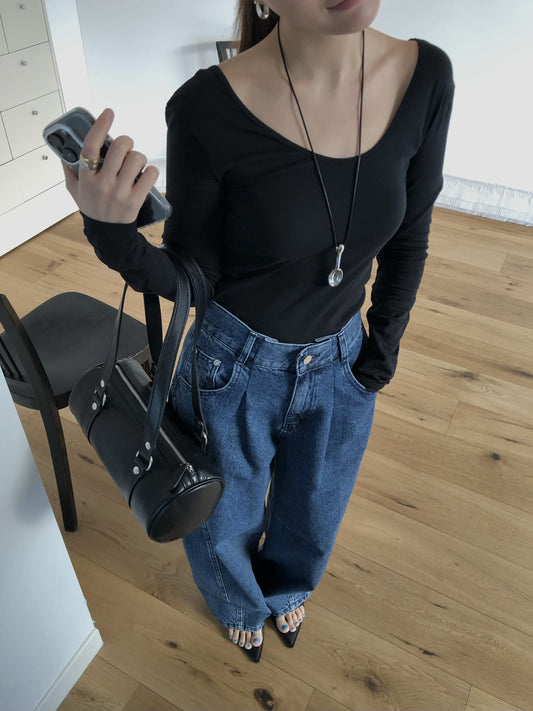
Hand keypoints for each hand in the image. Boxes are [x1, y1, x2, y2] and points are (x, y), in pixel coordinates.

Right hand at [62, 108, 159, 223]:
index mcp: (86, 178)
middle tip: (126, 149)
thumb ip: (69, 171)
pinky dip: (151, 171)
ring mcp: (120, 192)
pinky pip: (150, 175)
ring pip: (137, 159)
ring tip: (135, 165)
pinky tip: (145, 175)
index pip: (91, 146)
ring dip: (139, 158)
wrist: (109, 235)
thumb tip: (64, 151)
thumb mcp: (75, 191)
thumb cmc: (92, 208)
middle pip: (119, 147)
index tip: (109, 113)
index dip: (101, 126)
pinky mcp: (135, 200)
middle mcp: (102, 184)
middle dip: (126, 142)